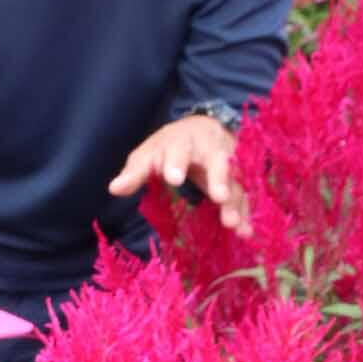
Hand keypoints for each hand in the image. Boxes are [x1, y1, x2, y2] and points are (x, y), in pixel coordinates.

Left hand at [107, 114, 251, 238]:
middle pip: (218, 160)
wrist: (201, 129)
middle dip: (219, 178)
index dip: (176, 163)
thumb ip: (135, 172)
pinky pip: (246, 194)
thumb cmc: (168, 147)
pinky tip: (246, 232)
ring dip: (237, 201)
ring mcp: (229, 162)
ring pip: (236, 179)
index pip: (178, 149)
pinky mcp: (241, 177)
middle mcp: (210, 147)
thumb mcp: (149, 154)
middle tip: (219, 197)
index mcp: (182, 140)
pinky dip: (248, 212)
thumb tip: (114, 189)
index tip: (172, 178)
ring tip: (233, 224)